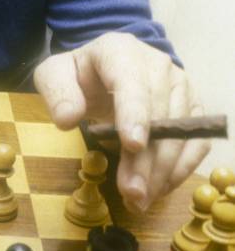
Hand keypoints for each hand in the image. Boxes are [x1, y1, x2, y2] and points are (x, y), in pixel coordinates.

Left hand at [33, 32, 209, 211]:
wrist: (104, 67)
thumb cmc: (79, 74)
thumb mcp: (54, 75)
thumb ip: (57, 93)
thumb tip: (68, 119)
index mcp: (120, 51)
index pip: (132, 82)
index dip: (135, 113)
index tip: (133, 145)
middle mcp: (157, 65)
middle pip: (159, 114)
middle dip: (146, 158)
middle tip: (131, 193)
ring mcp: (180, 85)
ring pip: (181, 132)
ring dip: (162, 170)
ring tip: (139, 199)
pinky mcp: (192, 107)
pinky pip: (196, 141)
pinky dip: (180, 168)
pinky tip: (158, 189)